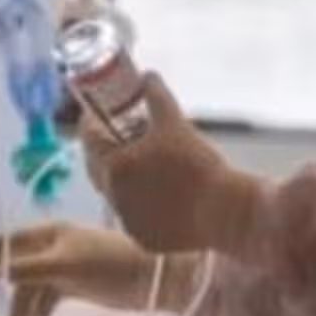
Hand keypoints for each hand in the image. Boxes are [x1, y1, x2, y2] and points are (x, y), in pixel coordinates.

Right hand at [0, 222, 204, 315]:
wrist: (157, 279)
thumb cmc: (114, 267)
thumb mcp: (69, 267)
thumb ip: (32, 270)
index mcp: (48, 233)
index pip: (1, 246)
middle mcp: (52, 245)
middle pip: (8, 262)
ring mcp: (64, 264)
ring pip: (27, 284)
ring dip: (15, 306)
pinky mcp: (76, 282)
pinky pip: (44, 295)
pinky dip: (35, 311)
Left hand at [82, 74, 268, 254]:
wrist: (225, 211)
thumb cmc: (198, 165)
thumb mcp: (175, 122)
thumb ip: (156, 95)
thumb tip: (148, 76)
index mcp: (115, 167)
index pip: (89, 140)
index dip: (92, 123)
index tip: (98, 114)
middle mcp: (114, 198)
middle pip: (99, 169)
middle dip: (106, 151)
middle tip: (122, 138)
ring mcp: (129, 222)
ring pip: (118, 195)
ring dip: (125, 179)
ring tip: (148, 165)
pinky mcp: (146, 240)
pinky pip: (136, 217)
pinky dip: (142, 203)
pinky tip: (162, 194)